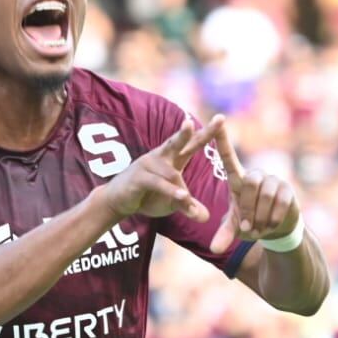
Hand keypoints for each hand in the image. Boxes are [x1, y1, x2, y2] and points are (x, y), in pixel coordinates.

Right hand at [101, 118, 220, 221]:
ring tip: (186, 199)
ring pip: (171, 174)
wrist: (116, 201)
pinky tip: (182, 196)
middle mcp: (161, 156)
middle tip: (211, 121)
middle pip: (178, 142)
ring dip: (180, 190)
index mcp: (172, 158)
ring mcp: (148, 165)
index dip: (207, 132)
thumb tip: (206, 218)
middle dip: (191, 132)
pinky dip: (170, 191)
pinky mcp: (139, 177)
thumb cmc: (147, 196)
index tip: (221, 118)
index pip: (192, 143)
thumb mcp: (171, 202)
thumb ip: (188, 206)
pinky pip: (158, 183)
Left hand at [207, 122, 301, 253]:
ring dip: (260, 216)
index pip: (228, 156)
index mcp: (238, 180)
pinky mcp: (287, 190)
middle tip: (248, 227)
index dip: (221, 139)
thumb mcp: (235, 228)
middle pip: (249, 183)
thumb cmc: (250, 222)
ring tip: (259, 228)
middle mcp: (255, 176)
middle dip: (247, 208)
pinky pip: (279, 202)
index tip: (217, 120)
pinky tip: (271, 224)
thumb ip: (225, 235)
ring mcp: (273, 181)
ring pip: (265, 195)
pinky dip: (273, 218)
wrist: (276, 230)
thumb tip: (214, 250)